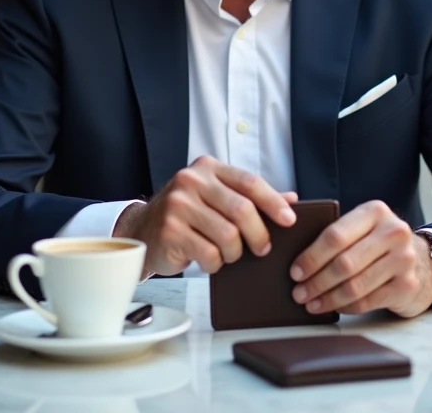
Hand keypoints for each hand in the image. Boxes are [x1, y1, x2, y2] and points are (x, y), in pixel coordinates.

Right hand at [113, 155, 297, 276]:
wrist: (141, 230)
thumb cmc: (186, 215)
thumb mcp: (216, 197)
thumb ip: (249, 196)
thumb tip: (290, 199)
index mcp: (207, 168)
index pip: (249, 182)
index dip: (273, 202)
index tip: (289, 220)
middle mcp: (191, 181)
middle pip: (242, 210)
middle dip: (259, 234)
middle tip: (263, 248)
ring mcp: (178, 205)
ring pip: (228, 236)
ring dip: (235, 253)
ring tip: (229, 254)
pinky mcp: (170, 231)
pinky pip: (209, 254)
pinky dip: (215, 263)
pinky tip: (209, 260)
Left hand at [289, 201, 431, 317]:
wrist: (424, 263)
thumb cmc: (380, 244)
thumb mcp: (364, 226)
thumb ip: (337, 231)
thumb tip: (294, 248)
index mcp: (375, 212)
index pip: (335, 235)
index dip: (311, 257)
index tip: (295, 272)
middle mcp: (393, 232)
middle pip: (344, 263)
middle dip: (316, 281)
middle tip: (298, 292)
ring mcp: (403, 260)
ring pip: (354, 285)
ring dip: (328, 298)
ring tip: (310, 303)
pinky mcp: (406, 285)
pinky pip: (367, 301)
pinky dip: (345, 307)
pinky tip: (333, 307)